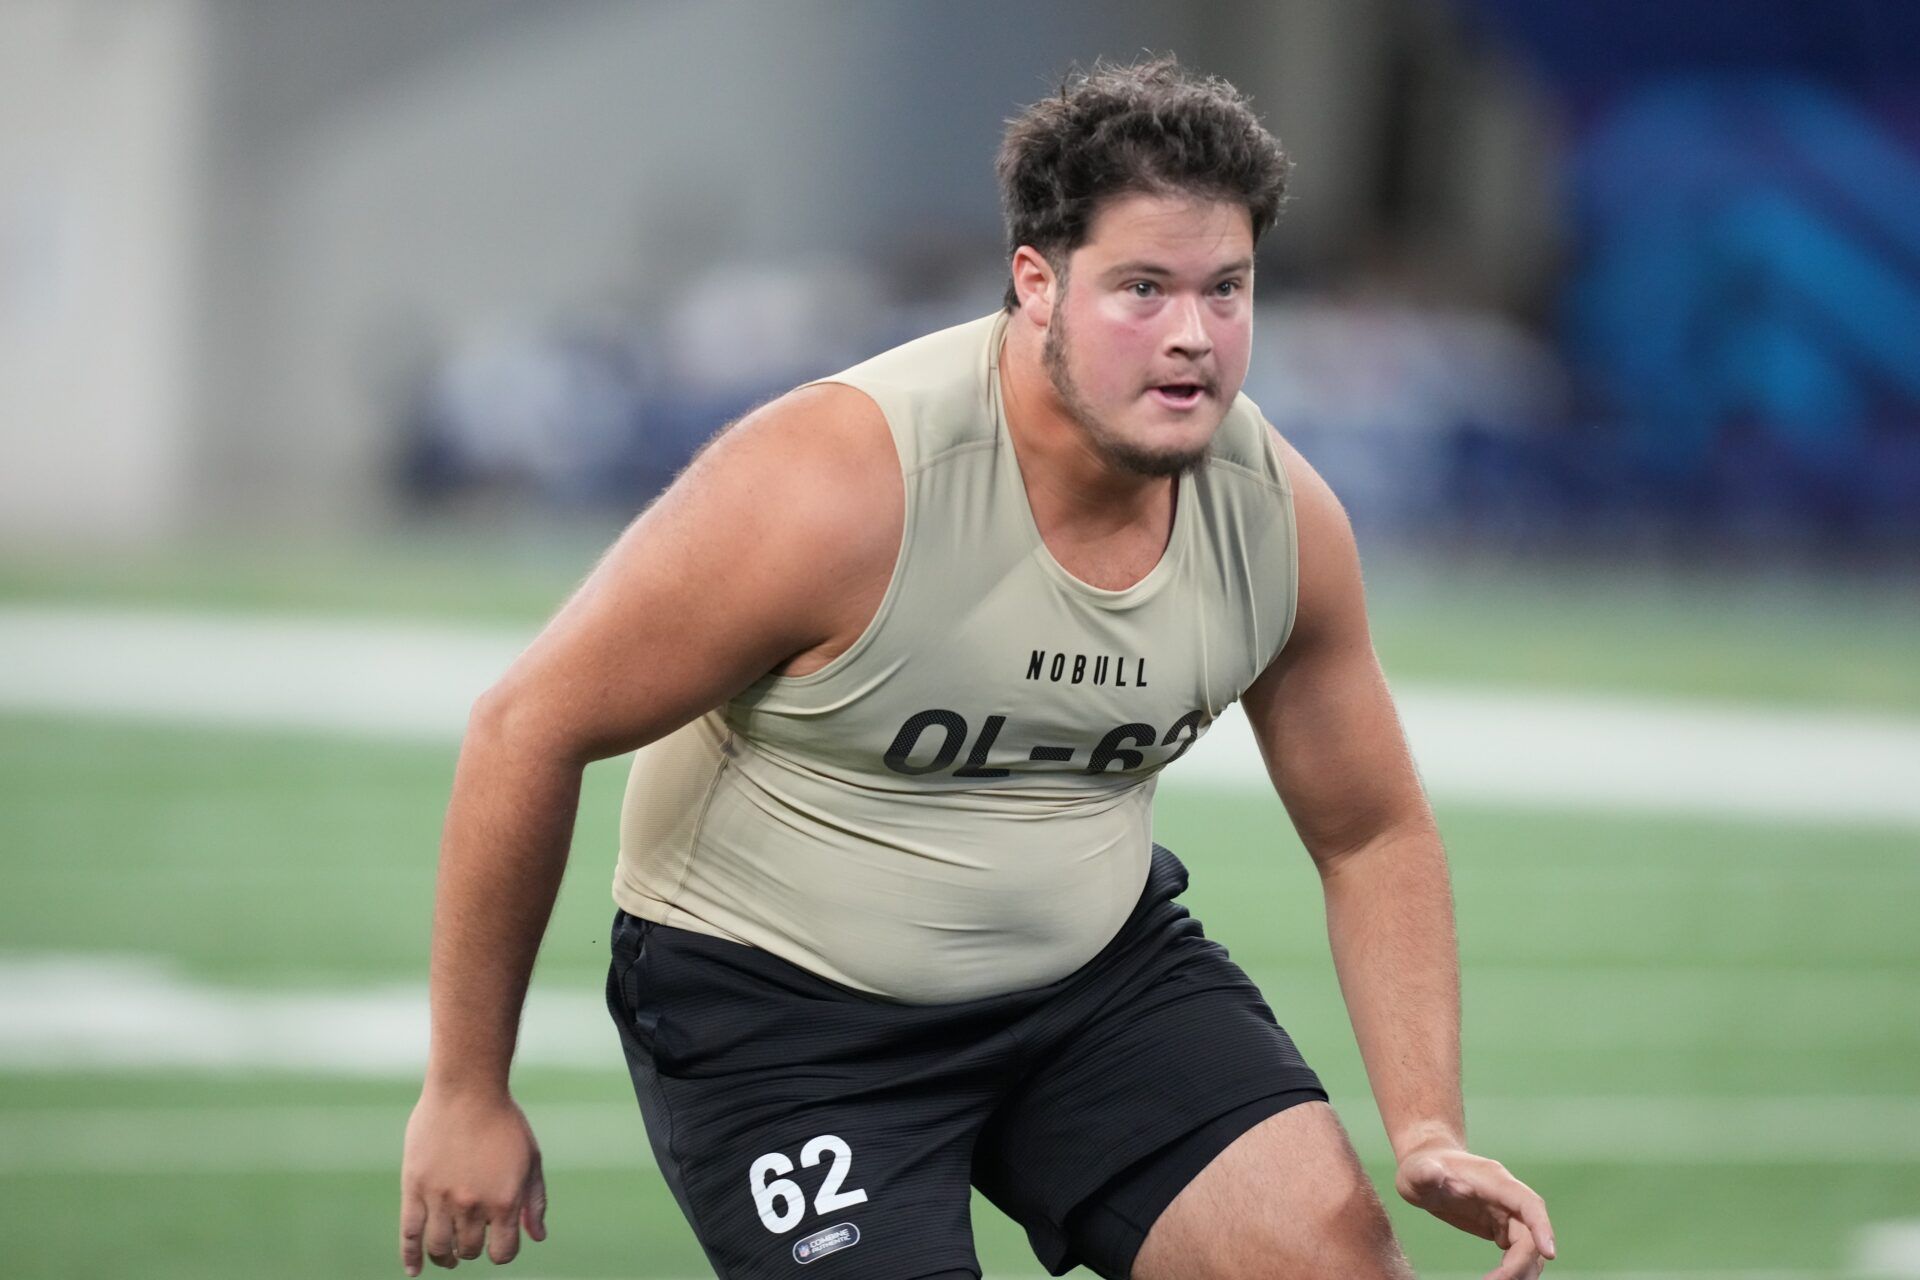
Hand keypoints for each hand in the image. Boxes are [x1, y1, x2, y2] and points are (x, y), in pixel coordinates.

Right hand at [400, 1087, 547, 1273]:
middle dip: (473, 1249)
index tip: (498, 1244)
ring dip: (445, 1257)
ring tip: (447, 1258)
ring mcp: (441, 1199)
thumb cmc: (504, 1121)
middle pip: (469, 1250)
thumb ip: (534, 1201)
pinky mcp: (414, 1189)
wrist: (467, 1089)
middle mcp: (472, 1205)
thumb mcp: (530, 1159)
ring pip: (439, 1246)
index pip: (502, 1252)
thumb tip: (538, 1237)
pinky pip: (408, 1234)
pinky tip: (415, 1271)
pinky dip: (410, 1257)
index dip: (502, 1252)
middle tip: (470, 1241)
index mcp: (504, 1200)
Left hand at [1395, 1145, 1555, 1279]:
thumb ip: (1426, 1173)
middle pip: (1530, 1234)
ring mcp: (1506, 1214)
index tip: (1549, 1255)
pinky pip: (1517, 1252)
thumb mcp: (1417, 1171)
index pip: (1528, 1203)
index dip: (1542, 1227)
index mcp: (1495, 1180)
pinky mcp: (1500, 1227)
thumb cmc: (1422, 1167)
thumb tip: (1433, 1173)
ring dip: (1520, 1270)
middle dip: (1519, 1263)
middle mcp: (1507, 1198)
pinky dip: (1513, 1269)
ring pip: (1528, 1247)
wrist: (1425, 1169)